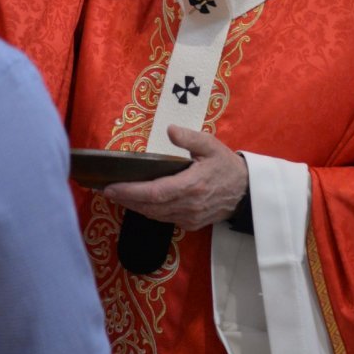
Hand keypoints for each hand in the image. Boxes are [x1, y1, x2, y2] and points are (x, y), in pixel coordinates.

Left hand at [103, 125, 247, 230]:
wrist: (246, 192)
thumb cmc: (225, 165)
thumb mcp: (211, 145)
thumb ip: (189, 138)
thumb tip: (169, 130)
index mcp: (192, 185)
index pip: (155, 192)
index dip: (131, 192)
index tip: (111, 187)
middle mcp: (189, 205)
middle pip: (150, 207)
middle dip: (126, 199)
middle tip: (106, 190)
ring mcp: (190, 218)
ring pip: (155, 215)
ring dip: (134, 206)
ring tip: (117, 194)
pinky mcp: (191, 224)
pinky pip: (164, 219)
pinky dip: (149, 211)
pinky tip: (139, 202)